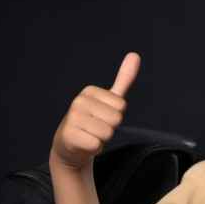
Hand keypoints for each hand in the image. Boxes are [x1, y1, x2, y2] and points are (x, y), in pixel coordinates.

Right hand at [50, 53, 139, 170]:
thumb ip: (123, 79)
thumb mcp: (109, 100)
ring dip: (102, 139)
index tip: (102, 117)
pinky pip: (96, 145)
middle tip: (96, 129)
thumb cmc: (93, 121)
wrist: (69, 145)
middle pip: (116, 119)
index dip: (115, 116)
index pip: (122, 106)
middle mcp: (79, 101)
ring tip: (90, 135)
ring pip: (107, 133)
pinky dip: (94, 149)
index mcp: (90, 91)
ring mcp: (72, 118)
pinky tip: (84, 145)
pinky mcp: (69, 136)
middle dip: (110, 128)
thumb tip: (135, 54)